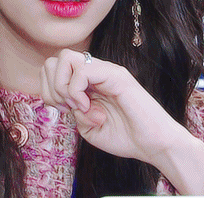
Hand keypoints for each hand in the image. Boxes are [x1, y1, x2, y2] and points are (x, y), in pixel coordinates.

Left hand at [39, 48, 190, 165]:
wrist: (154, 145)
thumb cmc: (126, 137)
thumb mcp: (88, 128)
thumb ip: (73, 112)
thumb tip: (66, 100)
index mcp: (87, 82)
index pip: (52, 69)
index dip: (49, 90)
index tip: (64, 110)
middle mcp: (95, 71)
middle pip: (54, 59)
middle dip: (52, 87)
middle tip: (68, 107)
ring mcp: (105, 70)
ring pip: (65, 58)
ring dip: (63, 86)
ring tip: (79, 106)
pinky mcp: (115, 75)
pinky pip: (82, 71)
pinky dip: (76, 92)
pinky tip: (89, 109)